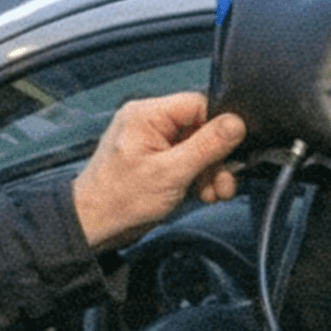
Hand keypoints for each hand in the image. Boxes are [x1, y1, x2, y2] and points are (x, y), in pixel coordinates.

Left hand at [73, 92, 245, 249]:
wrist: (94, 227)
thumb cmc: (119, 200)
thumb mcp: (171, 173)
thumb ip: (207, 146)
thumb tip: (236, 123)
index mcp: (147, 114)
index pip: (199, 104)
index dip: (220, 128)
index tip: (231, 152)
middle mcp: (149, 122)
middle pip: (201, 127)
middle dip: (216, 158)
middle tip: (223, 184)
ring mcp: (152, 141)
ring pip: (197, 146)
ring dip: (210, 171)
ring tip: (213, 194)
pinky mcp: (155, 159)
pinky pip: (186, 159)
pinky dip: (197, 176)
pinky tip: (202, 194)